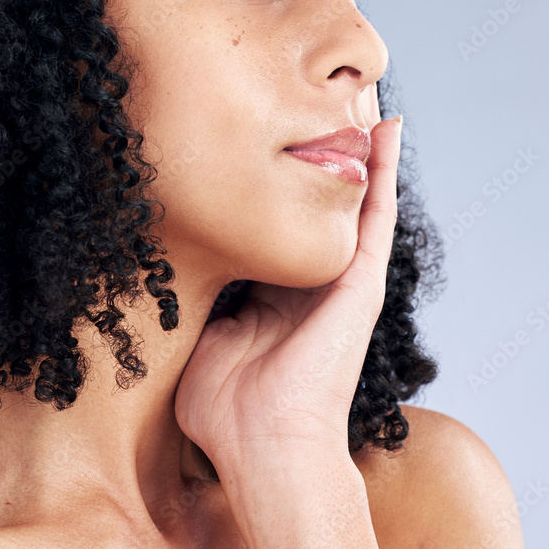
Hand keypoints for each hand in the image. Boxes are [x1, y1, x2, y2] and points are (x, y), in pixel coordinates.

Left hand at [174, 114, 402, 460]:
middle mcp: (310, 285)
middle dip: (319, 163)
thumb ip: (187, 314)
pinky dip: (384, 173)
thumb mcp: (197, 344)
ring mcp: (340, 282)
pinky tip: (388, 132)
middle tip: (319, 106)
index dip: (268, 193)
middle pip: (318, 210)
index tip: (257, 149)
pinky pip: (377, 216)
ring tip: (363, 103)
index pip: (275, 231)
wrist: (263, 444)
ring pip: (354, 203)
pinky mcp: (361, 282)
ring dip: (360, 155)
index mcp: (272, 299)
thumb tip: (160, 287)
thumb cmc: (226, 411)